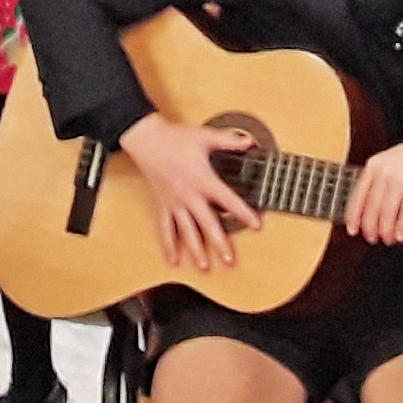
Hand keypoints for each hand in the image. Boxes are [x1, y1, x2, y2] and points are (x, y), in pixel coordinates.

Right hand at [120, 113, 260, 272]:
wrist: (146, 140)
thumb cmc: (175, 139)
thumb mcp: (205, 137)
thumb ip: (228, 141)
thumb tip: (249, 142)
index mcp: (203, 180)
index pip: (228, 200)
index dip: (243, 213)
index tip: (256, 225)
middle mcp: (189, 196)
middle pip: (207, 224)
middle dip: (219, 243)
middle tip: (229, 260)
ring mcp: (174, 203)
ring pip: (186, 232)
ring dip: (195, 250)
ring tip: (204, 266)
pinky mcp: (162, 205)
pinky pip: (165, 229)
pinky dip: (168, 245)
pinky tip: (173, 260)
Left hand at [345, 127, 402, 243]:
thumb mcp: (390, 163)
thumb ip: (380, 182)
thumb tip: (373, 211)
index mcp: (374, 166)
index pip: (358, 196)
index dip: (354, 216)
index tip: (352, 230)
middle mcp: (384, 172)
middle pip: (372, 207)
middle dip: (371, 227)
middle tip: (373, 239)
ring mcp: (400, 177)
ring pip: (387, 211)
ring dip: (387, 230)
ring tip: (389, 239)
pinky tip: (402, 234)